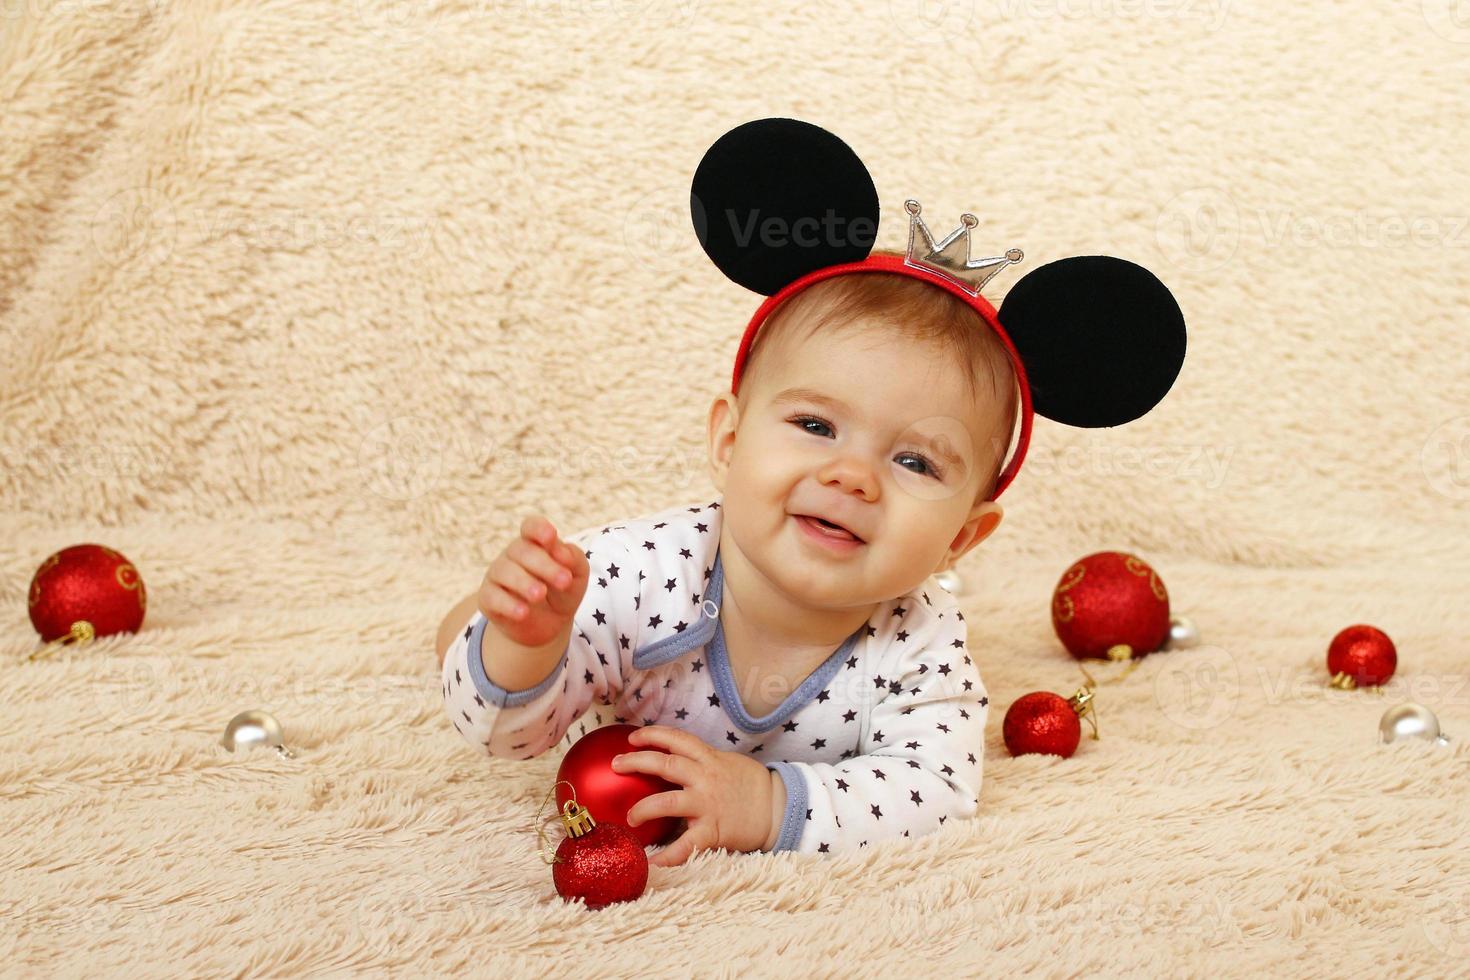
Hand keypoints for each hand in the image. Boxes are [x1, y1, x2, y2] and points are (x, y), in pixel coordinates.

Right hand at [478, 514, 589, 648]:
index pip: (531, 527)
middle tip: (564, 582)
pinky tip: (523, 612)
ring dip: (524, 582)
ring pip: (504, 571)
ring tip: (540, 595)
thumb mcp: (577, 576)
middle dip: (544, 565)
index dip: (539, 529)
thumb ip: (573, 559)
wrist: (548, 626)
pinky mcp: (488, 598)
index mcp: (536, 544)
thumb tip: (562, 552)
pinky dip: (508, 604)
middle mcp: (513, 555)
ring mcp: (498, 574)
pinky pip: (492, 596)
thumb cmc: (562, 592)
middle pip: (522, 550)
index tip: (551, 537)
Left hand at [612, 725, 773, 867]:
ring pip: (668, 802)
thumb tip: (676, 761)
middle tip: (616, 765)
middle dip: (637, 762)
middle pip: (666, 764)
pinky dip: (666, 856)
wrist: (780, 810)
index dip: (653, 735)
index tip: (633, 738)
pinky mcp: (713, 831)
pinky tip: (650, 863)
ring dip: (643, 808)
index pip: (678, 739)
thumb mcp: (728, 764)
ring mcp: (708, 805)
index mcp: (710, 759)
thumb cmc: (752, 787)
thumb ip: (704, 762)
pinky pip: (685, 846)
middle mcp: (706, 778)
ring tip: (629, 818)